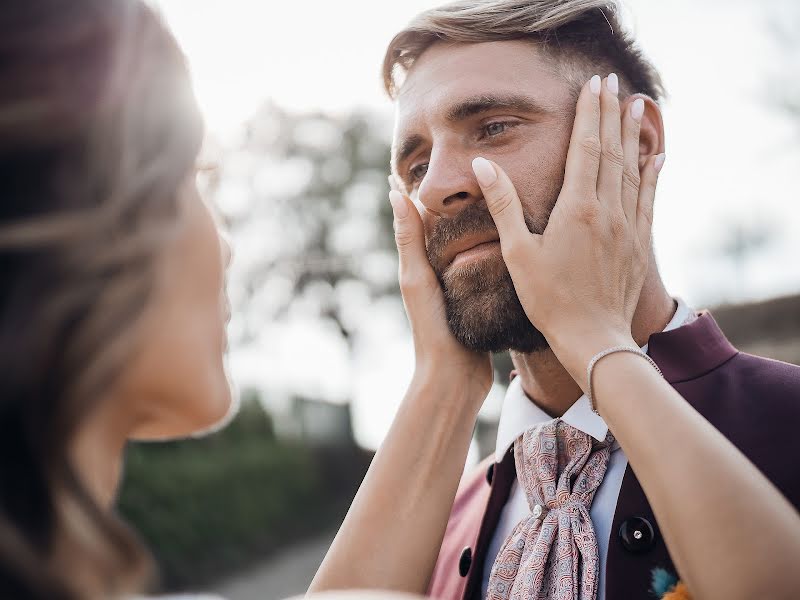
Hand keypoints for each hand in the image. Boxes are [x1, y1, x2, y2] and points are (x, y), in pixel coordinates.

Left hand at [388, 180, 492, 405]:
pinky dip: (496, 248)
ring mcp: (461, 285)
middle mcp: (439, 271)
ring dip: (478, 221)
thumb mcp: (418, 279)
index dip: (421, 190)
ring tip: (497, 192)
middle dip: (454, 200)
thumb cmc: (432, 329)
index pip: (420, 216)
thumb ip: (409, 240)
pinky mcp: (480, 298)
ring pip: (470, 243)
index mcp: (421, 263)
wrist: (454, 377)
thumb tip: (395, 193)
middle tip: (472, 167)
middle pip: (446, 227)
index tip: (428, 159)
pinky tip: (515, 237)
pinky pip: (487, 265)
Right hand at [470, 74, 663, 387]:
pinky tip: (656, 157)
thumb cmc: (548, 299)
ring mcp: (627, 226)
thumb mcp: (517, 253)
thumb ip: (504, 205)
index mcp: (576, 209)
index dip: (589, 113)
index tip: (592, 85)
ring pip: (633, 169)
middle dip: (611, 113)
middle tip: (612, 83)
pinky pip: (647, 198)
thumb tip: (482, 165)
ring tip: (636, 106)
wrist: (593, 337)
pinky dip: (651, 172)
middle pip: (611, 150)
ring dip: (633, 135)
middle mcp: (607, 210)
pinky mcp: (637, 242)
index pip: (585, 148)